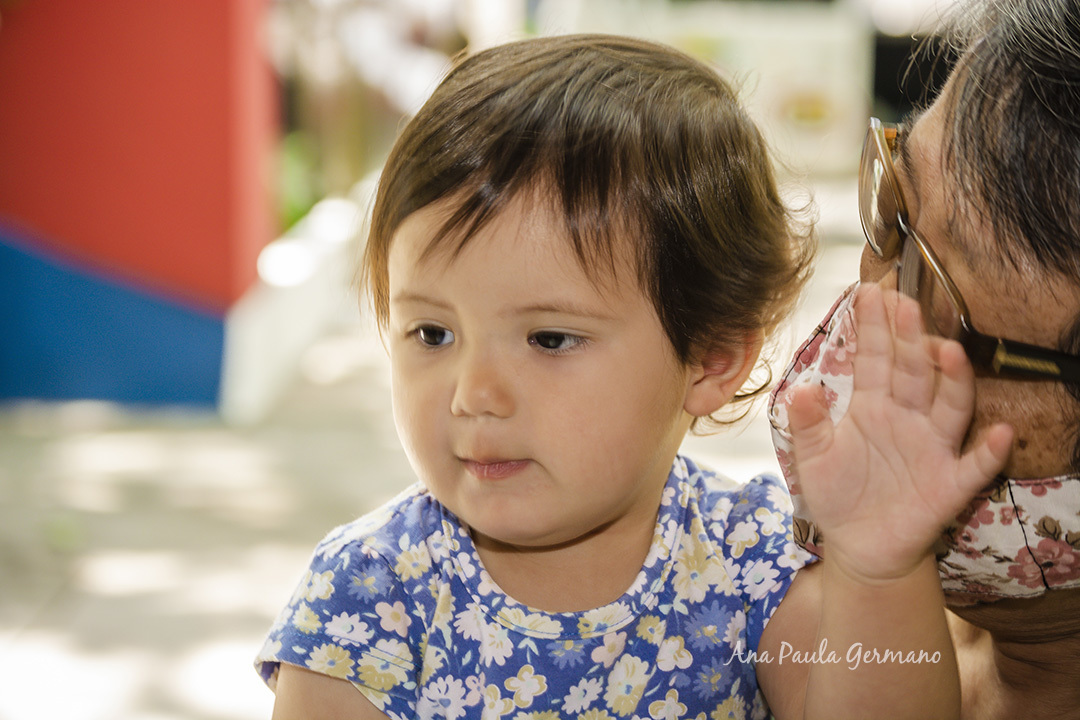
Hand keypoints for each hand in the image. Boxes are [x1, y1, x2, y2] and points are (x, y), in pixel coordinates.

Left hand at [786, 284, 1012, 582]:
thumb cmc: (838, 493)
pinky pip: (975, 465)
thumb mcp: (812, 459)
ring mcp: (932, 448)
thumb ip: (808, 425)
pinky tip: (1001, 432)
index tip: (870, 291)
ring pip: (949, 406)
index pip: (875, 358)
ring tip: (947, 352)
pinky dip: (989, 451)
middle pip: (913, 371)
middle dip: (909, 338)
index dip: (874, 327)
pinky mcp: (950, 484)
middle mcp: (907, 418)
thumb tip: (799, 390)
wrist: (859, 545)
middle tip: (905, 302)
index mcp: (871, 406)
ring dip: (952, 380)